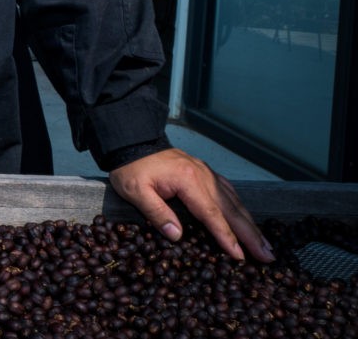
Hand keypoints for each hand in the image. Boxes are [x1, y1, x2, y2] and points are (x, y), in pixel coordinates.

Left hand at [108, 148, 272, 261]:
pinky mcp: (204, 172)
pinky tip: (247, 218)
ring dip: (251, 224)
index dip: (227, 237)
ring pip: (234, 201)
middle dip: (251, 235)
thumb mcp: (135, 191)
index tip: (240, 256)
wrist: (132, 141)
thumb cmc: (131, 168)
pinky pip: (228, 191)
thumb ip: (156, 213)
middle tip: (268, 256)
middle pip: (232, 210)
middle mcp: (204, 176)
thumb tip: (176, 236)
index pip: (212, 214)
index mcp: (188, 181)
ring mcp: (206, 173)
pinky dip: (240, 207)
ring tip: (265, 244)